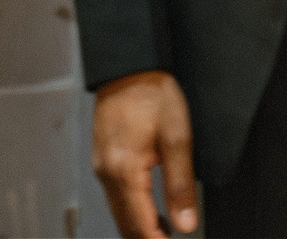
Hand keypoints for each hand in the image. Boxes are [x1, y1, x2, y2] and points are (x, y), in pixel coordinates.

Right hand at [92, 71, 198, 237]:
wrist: (128, 66)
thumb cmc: (152, 93)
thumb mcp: (177, 137)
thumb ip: (180, 185)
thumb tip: (185, 223)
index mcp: (124, 170)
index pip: (140, 225)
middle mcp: (107, 172)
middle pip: (124, 224)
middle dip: (147, 238)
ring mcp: (101, 166)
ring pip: (118, 212)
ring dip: (140, 226)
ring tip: (165, 231)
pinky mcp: (102, 158)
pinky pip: (114, 195)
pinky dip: (131, 209)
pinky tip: (149, 209)